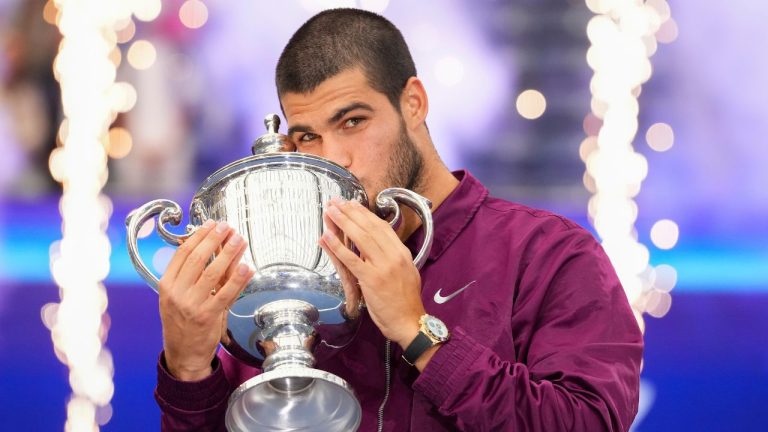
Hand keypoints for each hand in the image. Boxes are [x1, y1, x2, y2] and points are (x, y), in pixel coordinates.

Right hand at [158, 220, 254, 380]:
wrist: (183, 354)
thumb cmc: (183, 321)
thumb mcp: (178, 295)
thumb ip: (192, 274)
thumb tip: (211, 246)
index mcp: (166, 285)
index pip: (182, 253)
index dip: (198, 236)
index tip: (211, 224)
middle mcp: (177, 293)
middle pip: (197, 259)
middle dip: (214, 239)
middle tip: (227, 227)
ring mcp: (192, 305)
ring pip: (213, 273)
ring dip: (228, 253)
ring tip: (239, 240)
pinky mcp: (208, 316)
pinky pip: (226, 293)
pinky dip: (238, 278)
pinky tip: (246, 266)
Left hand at [319, 199, 424, 348]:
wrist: (409, 322)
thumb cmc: (405, 301)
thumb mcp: (405, 273)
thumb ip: (392, 258)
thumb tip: (376, 247)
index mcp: (402, 253)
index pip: (382, 227)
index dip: (365, 214)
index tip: (352, 204)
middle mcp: (394, 255)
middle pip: (369, 227)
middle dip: (350, 212)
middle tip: (336, 201)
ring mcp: (382, 266)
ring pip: (360, 237)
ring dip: (343, 222)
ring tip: (330, 211)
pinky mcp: (371, 279)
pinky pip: (351, 259)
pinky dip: (337, 246)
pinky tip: (327, 236)